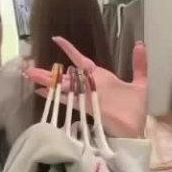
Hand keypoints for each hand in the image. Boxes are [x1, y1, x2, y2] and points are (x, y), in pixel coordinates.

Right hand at [26, 36, 147, 137]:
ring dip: (48, 81)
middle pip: (67, 77)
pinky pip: (69, 99)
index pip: (82, 61)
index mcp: (101, 78)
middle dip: (49, 72)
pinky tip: (42, 92)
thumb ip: (139, 64)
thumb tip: (140, 44)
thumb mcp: (139, 84)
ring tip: (30, 76)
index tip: (57, 39)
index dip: (70, 50)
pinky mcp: (87, 108)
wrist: (135, 131)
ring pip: (65, 86)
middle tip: (30, 68)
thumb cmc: (135, 111)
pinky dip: (56, 95)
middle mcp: (91, 87)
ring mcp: (88, 97)